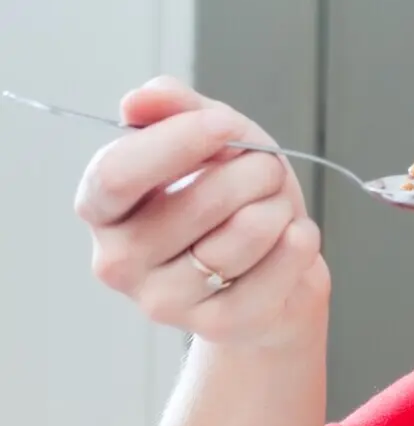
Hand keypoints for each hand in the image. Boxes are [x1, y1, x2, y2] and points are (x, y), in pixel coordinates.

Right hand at [75, 76, 328, 347]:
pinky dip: (300, 240)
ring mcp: (164, 301)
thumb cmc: (234, 199)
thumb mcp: (209, 140)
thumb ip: (175, 108)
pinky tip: (292, 238)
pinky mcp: (217, 326)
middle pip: (198, 201)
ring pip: (244, 234)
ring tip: (275, 208)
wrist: (274, 272)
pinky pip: (278, 266)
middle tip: (267, 168)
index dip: (179, 141)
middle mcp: (119, 261)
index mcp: (102, 209)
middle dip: (253, 170)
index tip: (225, 124)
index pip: (117, 174)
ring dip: (278, 206)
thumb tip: (141, 99)